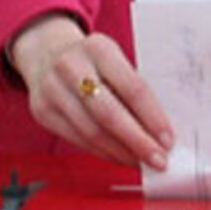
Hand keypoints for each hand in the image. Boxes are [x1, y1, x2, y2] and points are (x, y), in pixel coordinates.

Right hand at [9, 14, 173, 168]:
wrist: (45, 52)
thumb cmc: (90, 60)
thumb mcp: (114, 60)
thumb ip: (133, 90)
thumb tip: (159, 131)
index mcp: (98, 48)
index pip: (132, 88)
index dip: (153, 118)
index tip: (168, 140)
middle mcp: (71, 66)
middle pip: (109, 115)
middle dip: (137, 142)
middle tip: (158, 159)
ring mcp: (52, 89)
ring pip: (92, 132)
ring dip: (121, 152)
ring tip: (140, 161)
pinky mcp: (42, 111)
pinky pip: (78, 140)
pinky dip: (103, 152)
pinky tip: (119, 156)